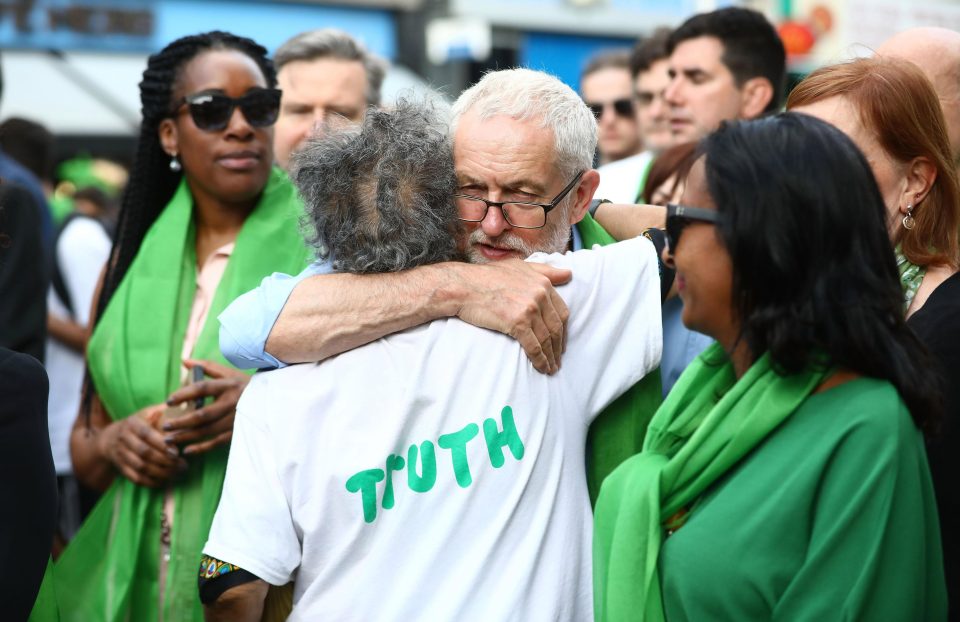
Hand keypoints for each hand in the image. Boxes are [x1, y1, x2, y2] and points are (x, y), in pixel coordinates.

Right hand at [98, 404, 185, 487]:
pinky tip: (165, 481)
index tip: (177, 452)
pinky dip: (151, 482)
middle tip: (183, 465)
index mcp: (132, 424)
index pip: (146, 434)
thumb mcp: (147, 413)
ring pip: (141, 467)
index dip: (162, 444)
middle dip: (165, 461)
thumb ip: (163, 411)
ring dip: (161, 472)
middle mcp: (124, 439)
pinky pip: (136, 478)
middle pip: (144, 453)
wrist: (111, 439)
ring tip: (177, 473)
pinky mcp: (121, 468)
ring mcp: (121, 455)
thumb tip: (187, 404)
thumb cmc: (139, 424)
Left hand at [162, 359, 249, 455]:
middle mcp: (232, 402)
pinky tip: (188, 451)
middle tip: (165, 426)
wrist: (273, 401)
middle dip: (182, 421)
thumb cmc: (245, 385)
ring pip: (208, 430)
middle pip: (203, 414)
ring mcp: (236, 419)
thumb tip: (185, 361)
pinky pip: (218, 442)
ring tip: (169, 440)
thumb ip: (207, 367)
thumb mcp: (230, 373)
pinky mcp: (239, 432)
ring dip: (187, 436)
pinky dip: (202, 448)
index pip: (203, 388)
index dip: (185, 394)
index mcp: (228, 385)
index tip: (169, 400)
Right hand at [453, 260, 570, 373]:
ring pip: (547, 338)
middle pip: (556, 327)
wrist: (463, 287)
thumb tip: (568, 273)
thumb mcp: (518, 267)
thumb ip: (544, 271)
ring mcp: (529, 309)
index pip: (561, 311)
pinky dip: (540, 359)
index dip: (563, 330)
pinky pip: (534, 346)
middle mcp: (539, 295)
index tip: (561, 342)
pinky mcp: (517, 322)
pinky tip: (542, 367)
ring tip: (551, 368)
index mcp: (542, 282)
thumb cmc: (486, 276)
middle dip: (558, 346)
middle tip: (557, 359)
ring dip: (551, 356)